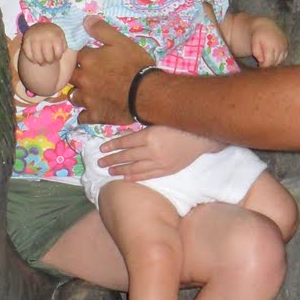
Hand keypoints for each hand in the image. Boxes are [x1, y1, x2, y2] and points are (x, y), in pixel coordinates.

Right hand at [20, 20, 67, 66]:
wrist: (41, 27)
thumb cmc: (54, 37)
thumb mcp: (61, 38)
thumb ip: (63, 47)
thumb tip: (59, 56)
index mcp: (56, 35)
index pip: (58, 53)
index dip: (58, 57)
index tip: (57, 57)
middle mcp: (45, 36)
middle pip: (48, 57)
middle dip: (49, 61)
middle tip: (49, 61)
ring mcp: (34, 38)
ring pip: (38, 57)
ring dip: (40, 62)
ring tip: (42, 62)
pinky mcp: (26, 40)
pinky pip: (28, 54)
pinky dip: (31, 59)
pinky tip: (34, 60)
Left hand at [71, 17, 151, 123]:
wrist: (147, 93)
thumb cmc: (135, 65)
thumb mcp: (121, 41)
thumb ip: (102, 30)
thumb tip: (85, 20)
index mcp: (88, 60)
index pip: (74, 55)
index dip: (81, 55)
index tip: (87, 56)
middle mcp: (83, 80)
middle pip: (71, 76)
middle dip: (77, 75)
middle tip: (89, 75)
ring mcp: (88, 99)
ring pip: (73, 96)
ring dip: (79, 94)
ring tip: (89, 93)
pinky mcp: (95, 115)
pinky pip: (83, 117)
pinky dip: (86, 114)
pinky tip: (92, 110)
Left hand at [96, 124, 224, 178]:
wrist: (200, 138)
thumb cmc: (179, 125)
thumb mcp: (159, 121)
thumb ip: (143, 129)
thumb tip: (123, 136)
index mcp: (150, 135)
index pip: (125, 142)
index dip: (112, 145)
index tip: (101, 149)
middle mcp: (153, 150)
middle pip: (127, 156)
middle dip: (111, 159)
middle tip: (99, 163)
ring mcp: (159, 163)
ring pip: (135, 168)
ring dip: (119, 169)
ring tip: (108, 171)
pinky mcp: (166, 170)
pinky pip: (147, 175)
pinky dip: (134, 177)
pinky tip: (125, 178)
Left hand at [247, 18, 288, 67]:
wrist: (265, 26)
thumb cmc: (258, 35)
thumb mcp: (254, 42)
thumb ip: (256, 52)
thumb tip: (261, 60)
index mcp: (270, 46)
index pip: (269, 62)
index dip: (264, 65)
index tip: (260, 65)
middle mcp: (279, 46)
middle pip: (275, 62)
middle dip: (268, 64)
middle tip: (263, 62)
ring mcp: (284, 46)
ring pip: (280, 60)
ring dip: (274, 62)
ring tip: (267, 58)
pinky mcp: (287, 45)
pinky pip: (284, 56)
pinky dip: (279, 58)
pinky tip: (273, 56)